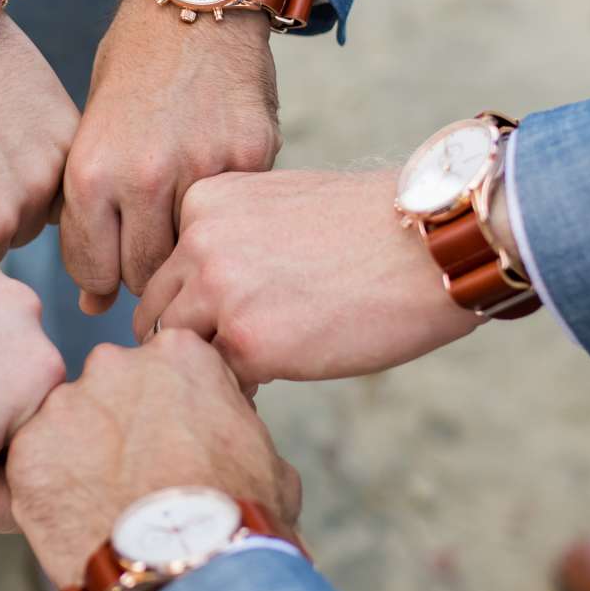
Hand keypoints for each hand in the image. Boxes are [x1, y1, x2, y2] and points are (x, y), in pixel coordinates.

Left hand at [7, 329, 300, 585]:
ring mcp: (66, 405)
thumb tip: (225, 434)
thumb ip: (230, 422)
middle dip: (117, 426)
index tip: (171, 444)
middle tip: (134, 478)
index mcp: (178, 354)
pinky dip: (48, 490)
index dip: (167, 410)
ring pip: (67, 425)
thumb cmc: (237, 516)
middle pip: (109, 389)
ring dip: (79, 457)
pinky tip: (76, 521)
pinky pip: (34, 464)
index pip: (164, 368)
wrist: (190, 569)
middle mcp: (115, 364)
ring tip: (105, 506)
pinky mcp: (29, 450)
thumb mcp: (264, 453)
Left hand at [62, 0, 278, 314]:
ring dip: (189, 249)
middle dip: (146, 273)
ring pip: (194, 255)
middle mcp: (144, 177)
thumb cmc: (133, 71)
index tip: (113, 269)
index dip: (102, 280)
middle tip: (154, 247)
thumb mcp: (91, 137)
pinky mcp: (251, 157)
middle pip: (145, 276)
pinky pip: (236, 215)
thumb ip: (89, 217)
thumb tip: (93, 302)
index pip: (93, 274)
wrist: (196, 4)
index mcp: (92, 173)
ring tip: (185, 221)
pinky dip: (230, 212)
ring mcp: (202, 169)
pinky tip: (221, 184)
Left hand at [136, 169, 479, 385]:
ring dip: (212, 367)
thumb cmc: (368, 226)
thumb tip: (200, 296)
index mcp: (202, 203)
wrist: (430, 244)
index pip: (165, 270)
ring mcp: (218, 293)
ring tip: (260, 364)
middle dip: (192, 339)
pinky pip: (224, 381)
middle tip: (235, 353)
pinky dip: (248, 387)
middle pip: (159, 313)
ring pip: (181, 351)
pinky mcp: (248, 342)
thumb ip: (228, 240)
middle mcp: (198, 243)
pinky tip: (287, 371)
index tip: (226, 315)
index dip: (192, 301)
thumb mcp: (276, 206)